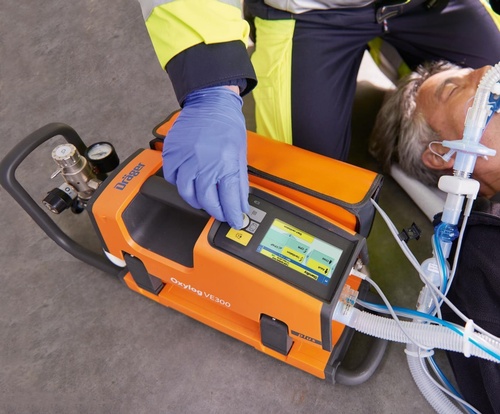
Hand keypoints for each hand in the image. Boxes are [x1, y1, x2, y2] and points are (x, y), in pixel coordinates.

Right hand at [162, 86, 248, 228]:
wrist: (210, 103)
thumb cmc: (227, 126)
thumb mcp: (240, 154)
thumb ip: (239, 181)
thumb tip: (240, 204)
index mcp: (226, 163)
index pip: (229, 199)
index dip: (232, 214)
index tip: (234, 221)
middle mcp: (204, 163)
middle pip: (207, 200)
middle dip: (215, 211)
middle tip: (219, 213)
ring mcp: (185, 158)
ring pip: (187, 193)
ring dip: (196, 201)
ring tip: (204, 200)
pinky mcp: (172, 154)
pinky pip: (172, 179)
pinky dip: (179, 184)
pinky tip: (188, 182)